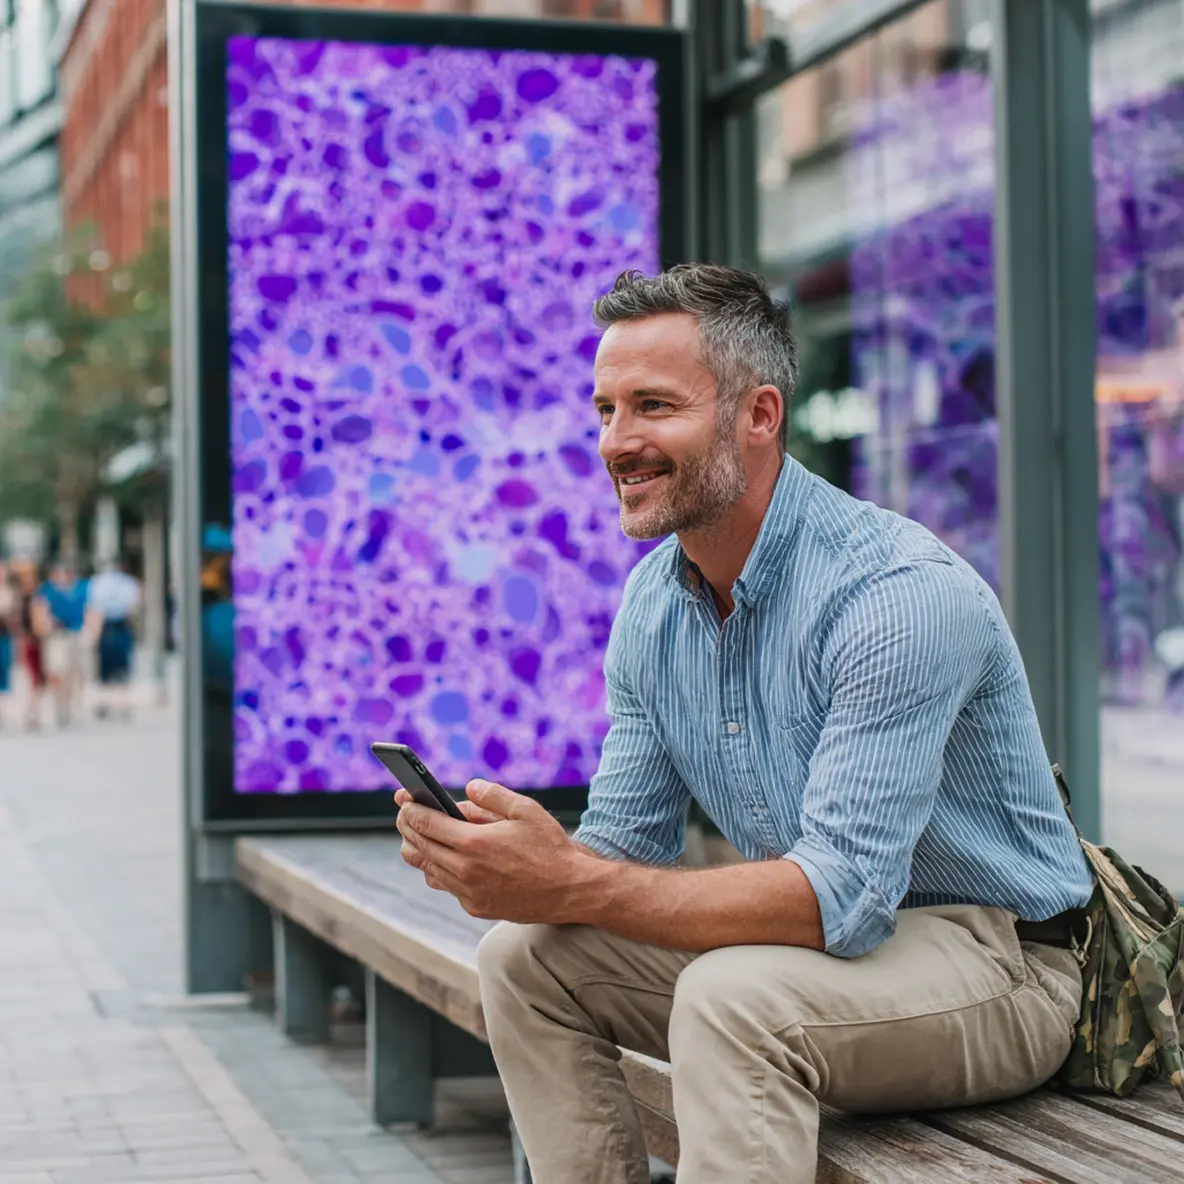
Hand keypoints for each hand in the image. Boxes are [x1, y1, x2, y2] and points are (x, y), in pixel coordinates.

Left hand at [395, 779, 587, 923]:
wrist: (569, 891)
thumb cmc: (550, 847)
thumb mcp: (525, 810)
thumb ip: (493, 795)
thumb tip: (468, 788)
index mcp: (474, 843)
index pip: (426, 823)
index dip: (411, 809)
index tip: (403, 799)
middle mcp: (465, 871)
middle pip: (420, 846)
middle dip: (407, 826)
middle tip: (403, 814)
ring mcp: (468, 893)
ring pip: (427, 870)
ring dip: (417, 850)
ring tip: (414, 836)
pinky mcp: (475, 907)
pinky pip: (445, 886)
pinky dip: (438, 870)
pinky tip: (441, 859)